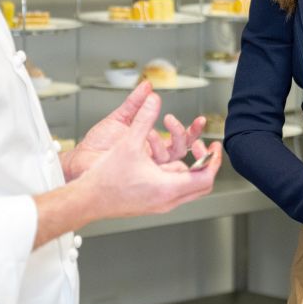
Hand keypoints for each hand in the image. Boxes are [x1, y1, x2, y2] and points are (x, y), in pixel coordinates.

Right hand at [79, 89, 222, 219]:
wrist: (87, 199)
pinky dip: (178, 175)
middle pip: (202, 185)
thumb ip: (144, 118)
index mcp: (167, 187)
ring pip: (189, 188)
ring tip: (184, 149)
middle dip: (205, 163)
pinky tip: (166, 161)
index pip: (205, 177)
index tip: (215, 146)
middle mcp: (167, 200)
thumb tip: (154, 98)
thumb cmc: (105, 177)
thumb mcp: (128, 143)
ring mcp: (160, 204)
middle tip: (202, 147)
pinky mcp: (153, 204)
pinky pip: (176, 191)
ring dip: (191, 168)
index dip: (214, 160)